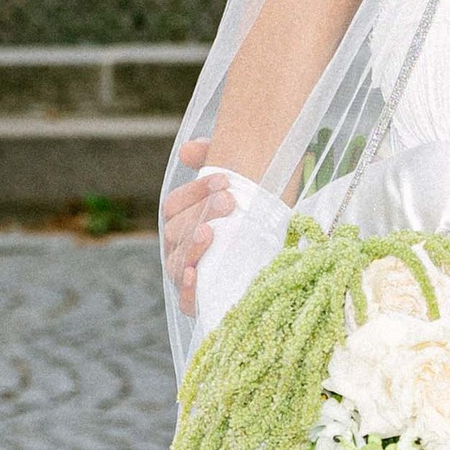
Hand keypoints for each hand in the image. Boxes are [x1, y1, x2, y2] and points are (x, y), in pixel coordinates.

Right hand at [162, 146, 238, 313]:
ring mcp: (187, 274)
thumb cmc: (249, 212)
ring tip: (211, 232)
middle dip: (201, 213)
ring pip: (177, 261)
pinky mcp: (201, 300)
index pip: (174, 205)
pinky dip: (187, 290)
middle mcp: (178, 248)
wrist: (275, 253)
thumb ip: (210, 159)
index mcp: (182, 220)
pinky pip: (185, 300)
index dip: (195, 192)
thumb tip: (188, 149)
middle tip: (229, 201)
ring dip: (192, 246)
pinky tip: (196, 275)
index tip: (225, 180)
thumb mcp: (237, 185)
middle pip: (175, 231)